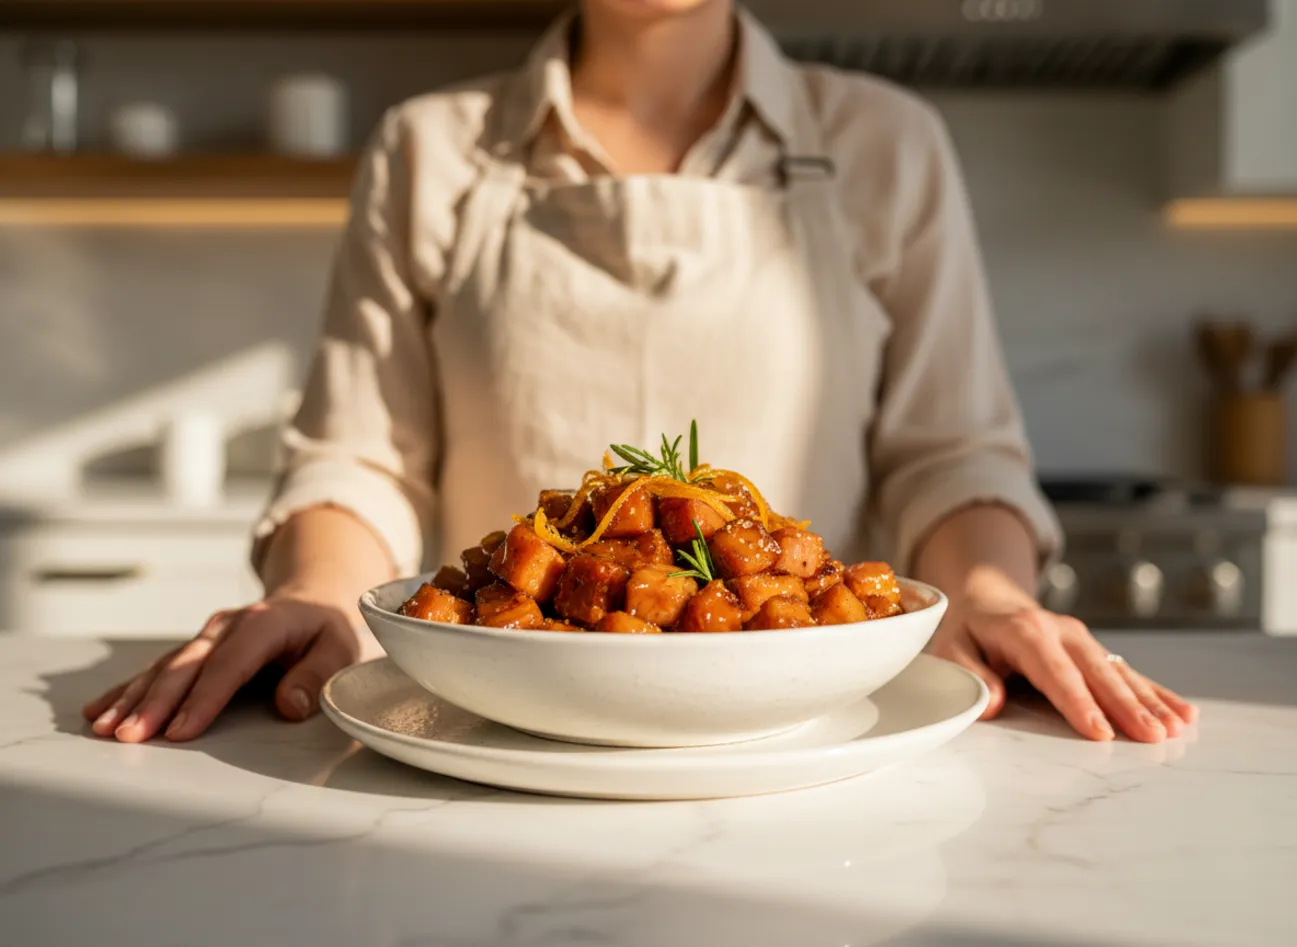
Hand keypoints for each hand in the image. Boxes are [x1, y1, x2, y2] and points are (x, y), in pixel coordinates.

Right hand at [82, 588, 383, 742]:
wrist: (310, 602)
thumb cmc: (325, 631)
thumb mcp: (340, 647)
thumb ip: (317, 675)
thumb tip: (290, 705)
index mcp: (264, 624)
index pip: (229, 665)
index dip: (203, 699)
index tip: (179, 731)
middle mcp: (226, 627)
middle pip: (185, 667)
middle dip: (155, 703)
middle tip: (128, 736)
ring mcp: (205, 636)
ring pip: (163, 668)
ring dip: (132, 698)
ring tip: (104, 728)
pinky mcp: (193, 648)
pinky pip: (156, 669)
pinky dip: (127, 689)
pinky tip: (99, 709)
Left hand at [927, 567, 1197, 741]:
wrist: (989, 600)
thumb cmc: (969, 631)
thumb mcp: (951, 646)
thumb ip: (970, 674)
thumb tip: (992, 705)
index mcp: (1025, 631)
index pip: (1055, 671)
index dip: (1078, 702)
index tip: (1099, 732)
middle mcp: (1061, 632)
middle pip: (1097, 673)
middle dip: (1126, 706)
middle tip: (1152, 737)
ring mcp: (1083, 640)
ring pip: (1120, 673)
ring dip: (1150, 702)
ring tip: (1177, 728)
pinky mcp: (1096, 650)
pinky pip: (1130, 673)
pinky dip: (1157, 693)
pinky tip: (1184, 712)